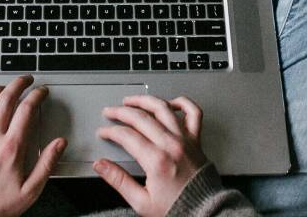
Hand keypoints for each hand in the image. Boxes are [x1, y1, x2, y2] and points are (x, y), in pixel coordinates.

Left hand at [0, 75, 65, 216]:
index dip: (36, 95)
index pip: (26, 110)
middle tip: (25, 80)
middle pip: (5, 99)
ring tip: (4, 88)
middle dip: (18, 84)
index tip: (41, 92)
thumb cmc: (0, 205)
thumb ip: (48, 163)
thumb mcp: (32, 189)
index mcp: (12, 148)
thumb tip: (59, 143)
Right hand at [94, 95, 209, 216]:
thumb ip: (119, 181)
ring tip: (132, 100)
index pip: (126, 136)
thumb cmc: (177, 209)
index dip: (111, 131)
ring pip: (163, 108)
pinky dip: (182, 103)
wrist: (205, 213)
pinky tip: (170, 102)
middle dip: (121, 112)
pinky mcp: (196, 140)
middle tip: (110, 112)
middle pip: (141, 117)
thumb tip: (101, 166)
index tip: (104, 131)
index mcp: (156, 160)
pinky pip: (193, 113)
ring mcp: (185, 140)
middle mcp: (171, 145)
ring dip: (144, 100)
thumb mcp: (141, 202)